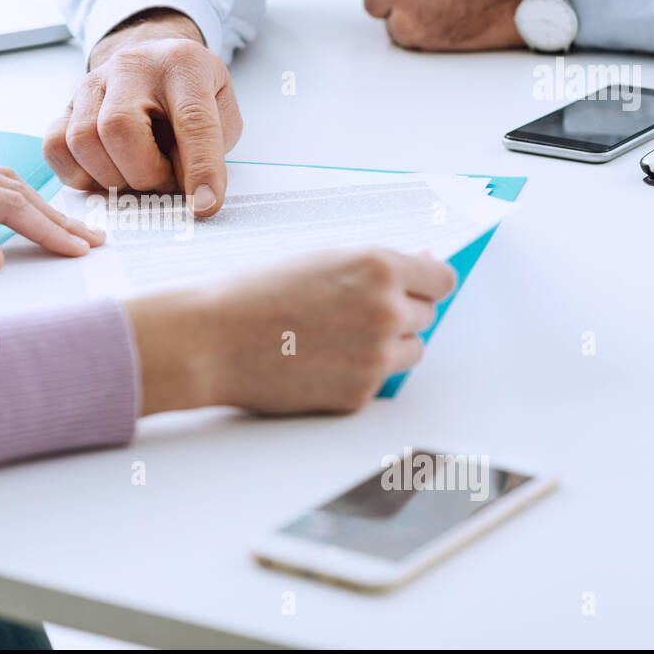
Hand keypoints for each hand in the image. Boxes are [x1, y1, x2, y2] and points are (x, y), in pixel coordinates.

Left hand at [0, 145, 103, 272]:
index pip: (8, 205)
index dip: (48, 230)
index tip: (80, 250)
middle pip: (15, 187)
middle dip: (57, 216)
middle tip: (95, 240)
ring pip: (2, 179)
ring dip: (39, 204)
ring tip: (71, 229)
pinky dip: (14, 194)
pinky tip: (26, 208)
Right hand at [43, 9, 242, 216]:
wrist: (155, 64)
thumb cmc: (191, 94)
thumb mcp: (222, 112)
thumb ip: (211, 150)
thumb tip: (189, 195)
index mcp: (182, 64)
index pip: (191, 120)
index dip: (200, 168)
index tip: (205, 205)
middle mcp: (131, 66)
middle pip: (119, 127)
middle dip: (145, 173)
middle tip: (164, 182)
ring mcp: (92, 83)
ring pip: (83, 139)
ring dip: (112, 177)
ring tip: (136, 177)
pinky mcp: (67, 105)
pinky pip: (56, 146)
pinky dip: (78, 175)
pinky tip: (104, 176)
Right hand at [126, 248, 455, 415]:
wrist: (212, 340)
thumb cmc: (255, 295)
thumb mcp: (320, 260)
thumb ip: (373, 267)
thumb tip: (417, 269)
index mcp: (378, 268)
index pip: (441, 279)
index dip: (426, 283)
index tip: (416, 288)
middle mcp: (386, 311)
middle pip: (426, 315)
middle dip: (399, 312)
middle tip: (352, 313)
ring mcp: (376, 357)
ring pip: (411, 351)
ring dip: (387, 345)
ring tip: (338, 338)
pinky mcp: (360, 393)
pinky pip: (379, 380)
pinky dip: (358, 373)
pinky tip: (320, 360)